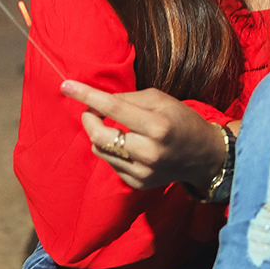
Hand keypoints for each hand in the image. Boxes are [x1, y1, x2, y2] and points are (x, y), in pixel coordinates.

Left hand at [61, 81, 226, 190]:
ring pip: (100, 150)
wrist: (204, 157)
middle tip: (92, 110)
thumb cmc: (182, 121)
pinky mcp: (138, 183)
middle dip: (89, 119)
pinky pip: (110, 163)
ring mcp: (142, 171)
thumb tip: (98, 100)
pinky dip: (111, 149)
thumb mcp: (161, 100)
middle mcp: (148, 152)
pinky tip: (126, 144)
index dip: (87, 96)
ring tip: (114, 127)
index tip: (66, 85)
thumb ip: (129, 98)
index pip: (113, 108)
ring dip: (99, 135)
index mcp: (157, 126)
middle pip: (100, 136)